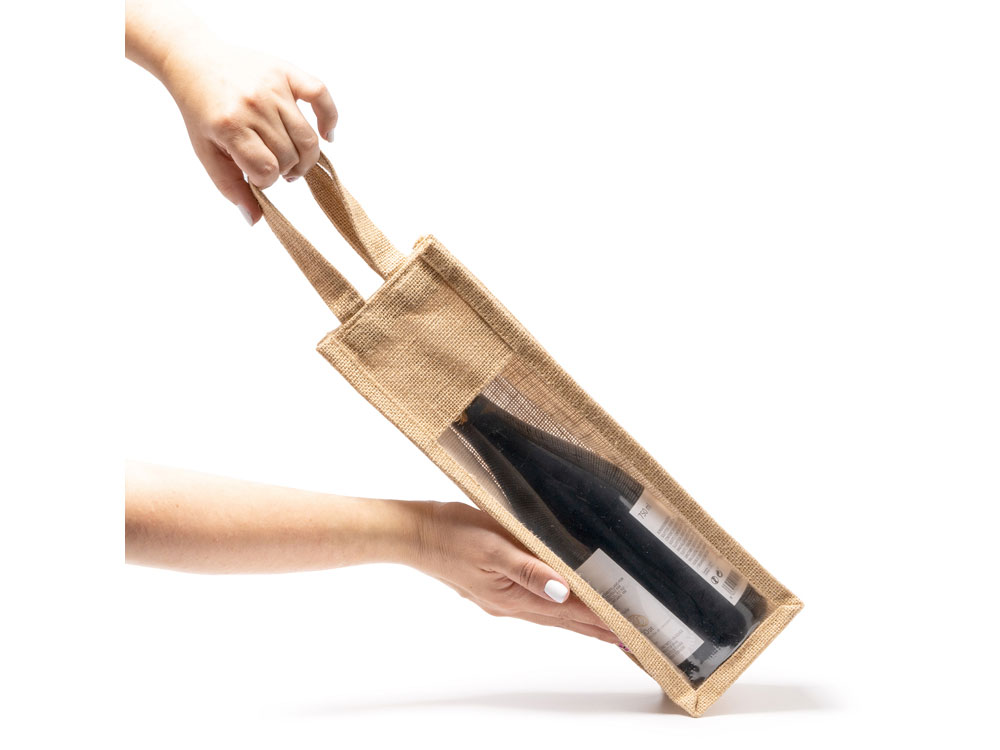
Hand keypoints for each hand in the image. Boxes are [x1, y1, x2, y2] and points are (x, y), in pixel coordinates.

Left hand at [161, 38, 336, 224]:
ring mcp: (272, 87)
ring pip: (306, 138)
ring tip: (293, 159)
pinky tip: (327, 135)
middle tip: (276, 168)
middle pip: (289, 156)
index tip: (257, 176)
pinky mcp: (286, 71)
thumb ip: (230, 187)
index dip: (266, 181)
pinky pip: (321, 95)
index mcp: (230, 126)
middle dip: (284, 170)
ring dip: (304, 157)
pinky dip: (330, 118)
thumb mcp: (207, 152)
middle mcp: (254, 105)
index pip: (267, 170)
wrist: (193, 61)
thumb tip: (254, 220)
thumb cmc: (201, 111)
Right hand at [416, 501, 619, 643]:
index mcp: (513, 595)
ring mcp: (501, 597)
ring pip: (551, 614)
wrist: (415, 533)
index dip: (600, 619)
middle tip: (629, 640)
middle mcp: (510, 602)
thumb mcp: (493, 547)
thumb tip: (562, 592)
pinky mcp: (495, 587)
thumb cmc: (452, 534)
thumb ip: (529, 569)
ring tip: (605, 630)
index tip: (628, 629)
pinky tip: (563, 606)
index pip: (568, 611)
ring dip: (580, 622)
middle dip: (597, 629)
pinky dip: (557, 609)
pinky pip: (535, 603)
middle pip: (563, 620)